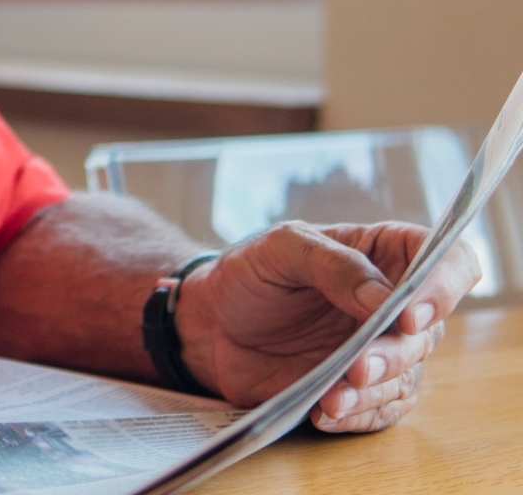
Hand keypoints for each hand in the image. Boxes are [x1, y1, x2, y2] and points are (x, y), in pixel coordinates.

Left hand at [176, 221, 481, 431]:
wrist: (212, 322)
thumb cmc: (251, 273)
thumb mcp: (281, 248)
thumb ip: (333, 264)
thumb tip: (384, 299)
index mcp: (386, 254)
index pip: (449, 262)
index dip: (444, 287)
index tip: (411, 314)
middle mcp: (396, 305)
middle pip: (428, 332)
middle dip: (395, 353)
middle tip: (358, 366)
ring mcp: (383, 350)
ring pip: (407, 377)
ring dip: (374, 391)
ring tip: (334, 396)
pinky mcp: (363, 389)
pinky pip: (380, 410)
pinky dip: (357, 414)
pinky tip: (326, 411)